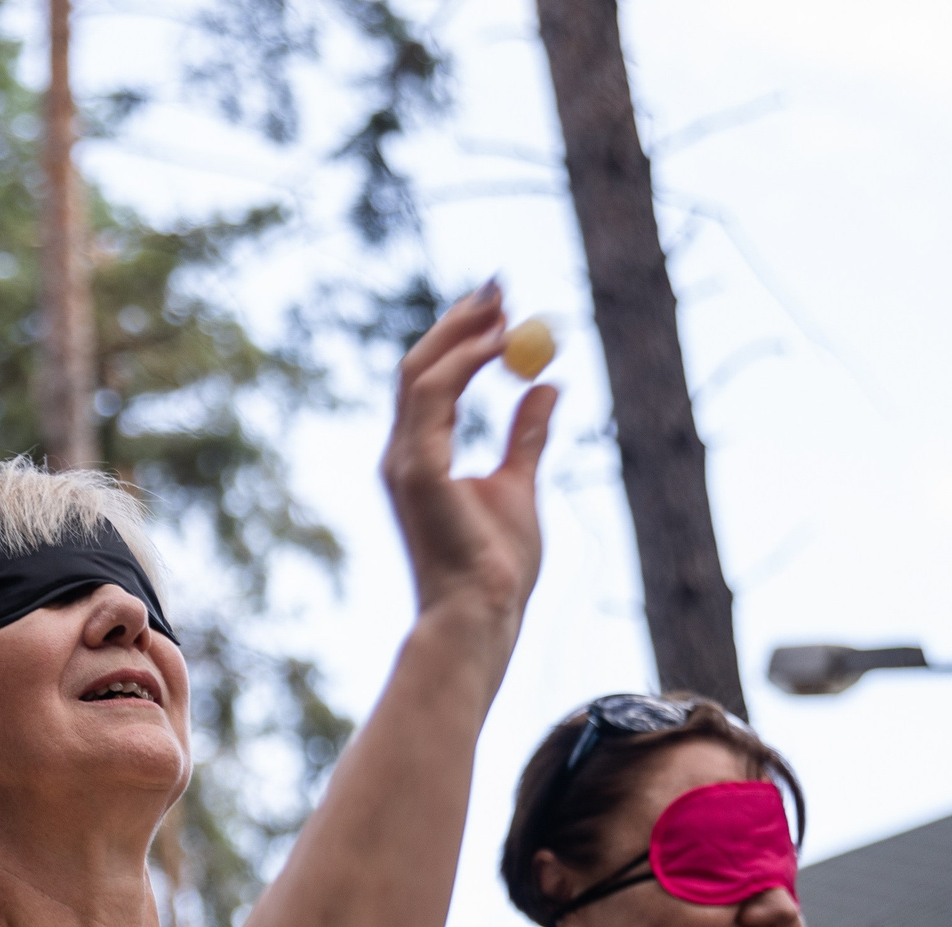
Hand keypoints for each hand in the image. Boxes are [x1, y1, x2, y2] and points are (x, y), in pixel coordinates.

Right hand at [379, 280, 553, 624]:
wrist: (480, 614)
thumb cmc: (494, 568)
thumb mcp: (519, 485)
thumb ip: (527, 434)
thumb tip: (548, 385)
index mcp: (421, 458)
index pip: (434, 381)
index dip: (463, 338)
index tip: (500, 306)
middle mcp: (402, 454)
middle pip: (419, 366)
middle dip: (458, 322)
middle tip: (499, 286)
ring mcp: (404, 461)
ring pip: (420, 373)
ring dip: (461, 333)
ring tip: (501, 304)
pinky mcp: (417, 470)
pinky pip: (435, 397)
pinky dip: (464, 364)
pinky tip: (499, 343)